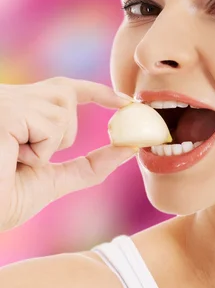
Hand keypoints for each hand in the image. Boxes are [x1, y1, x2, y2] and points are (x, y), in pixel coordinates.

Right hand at [0, 77, 136, 231]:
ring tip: (13, 159)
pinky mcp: (6, 110)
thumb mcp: (53, 180)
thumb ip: (89, 165)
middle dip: (62, 130)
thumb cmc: (3, 199)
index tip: (126, 101)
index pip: (65, 89)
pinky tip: (11, 157)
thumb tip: (128, 149)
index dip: (97, 91)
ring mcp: (5, 100)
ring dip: (47, 147)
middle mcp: (10, 98)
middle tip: (31, 155)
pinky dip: (39, 151)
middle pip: (66, 93)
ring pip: (61, 112)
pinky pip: (49, 125)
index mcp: (19, 111)